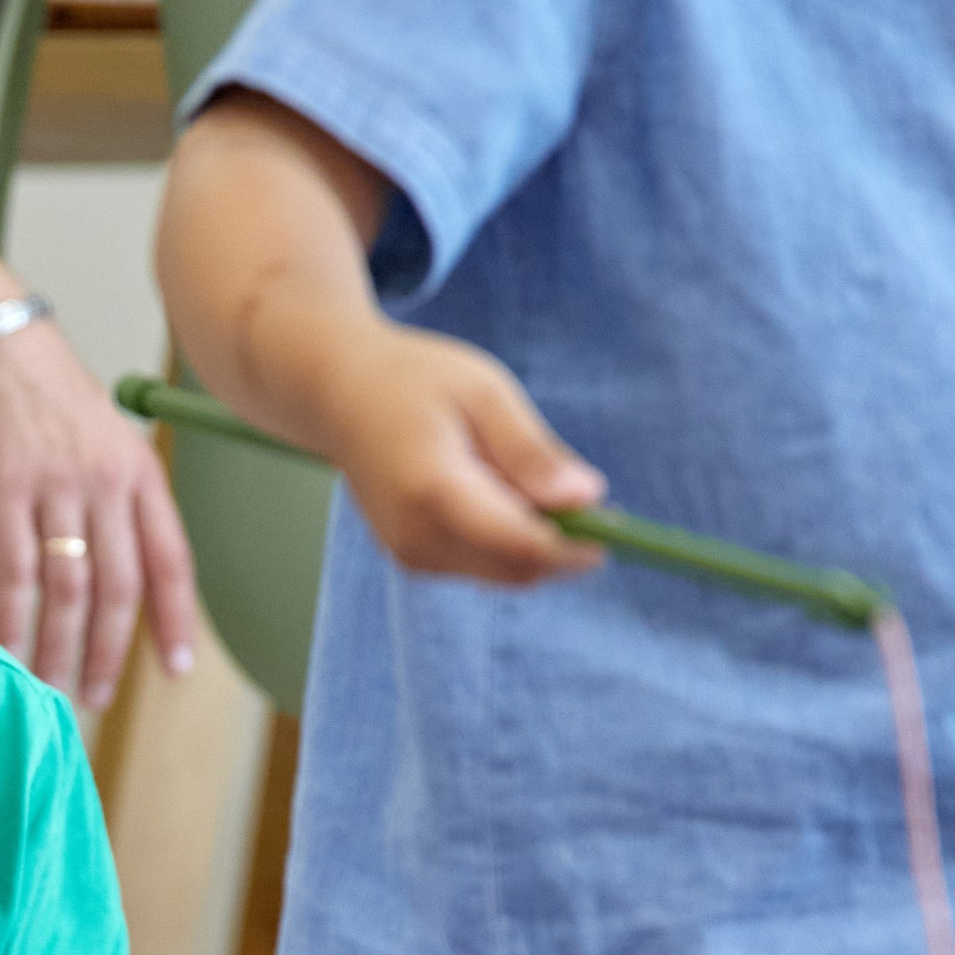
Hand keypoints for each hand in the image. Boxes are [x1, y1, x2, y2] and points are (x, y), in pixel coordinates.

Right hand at [0, 318, 197, 704]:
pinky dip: (10, 620)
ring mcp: (54, 487)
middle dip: (109, 652)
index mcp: (137, 470)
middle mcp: (105, 483)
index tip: (174, 668)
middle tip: (94, 696)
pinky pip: (13, 573)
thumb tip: (110, 560)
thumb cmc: (36, 384)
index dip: (174, 621)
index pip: (170, 559)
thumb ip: (111, 493)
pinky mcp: (2, 492)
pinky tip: (5, 649)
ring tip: (50, 685)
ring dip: (60, 648)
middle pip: (119, 587)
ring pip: (69, 589)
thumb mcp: (100, 431)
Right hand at [315, 323, 603, 586]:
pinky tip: (499, 495)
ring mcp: (409, 552)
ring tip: (527, 480)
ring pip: (501, 573)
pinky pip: (480, 566)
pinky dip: (507, 542)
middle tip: (588, 500)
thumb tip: (587, 498)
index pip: (518, 544)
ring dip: (535, 543)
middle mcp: (416, 535)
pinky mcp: (412, 558)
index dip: (573, 545)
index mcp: (433, 489)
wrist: (339, 395)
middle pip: (514, 568)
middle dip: (561, 546)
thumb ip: (531, 452)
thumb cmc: (416, 381)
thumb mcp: (484, 393)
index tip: (615, 525)